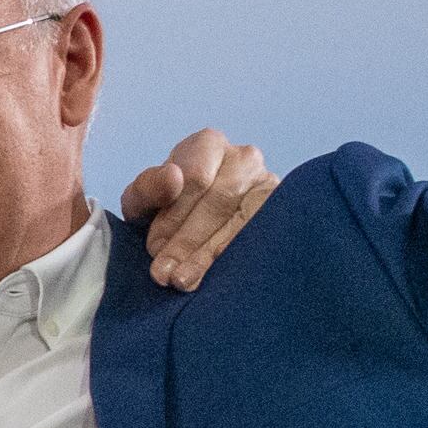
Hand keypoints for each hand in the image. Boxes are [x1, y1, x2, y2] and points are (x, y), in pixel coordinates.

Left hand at [119, 130, 277, 291]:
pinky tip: (217, 278)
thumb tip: (173, 177)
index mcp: (208, 145)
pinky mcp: (282, 213)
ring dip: (209, 256)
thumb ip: (148, 188)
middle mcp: (244, 158)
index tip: (155, 247)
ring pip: (242, 222)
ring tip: (183, 281)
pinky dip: (236, 259)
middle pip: (219, 201)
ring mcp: (268, 184)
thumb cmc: (168, 209)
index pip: (194, 178)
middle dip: (187, 242)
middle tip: (164, 274)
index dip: (173, 217)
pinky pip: (260, 237)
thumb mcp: (145, 201)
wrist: (195, 225)